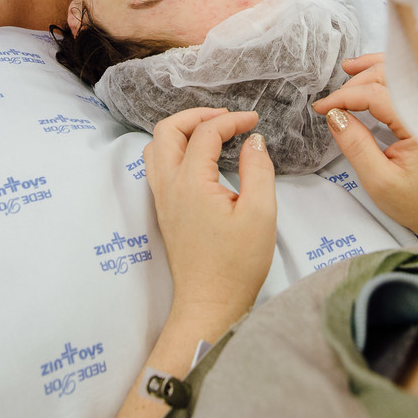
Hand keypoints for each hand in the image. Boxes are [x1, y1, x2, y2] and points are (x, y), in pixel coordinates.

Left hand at [144, 108, 276, 324]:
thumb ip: (259, 169)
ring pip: (157, 147)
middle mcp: (168, 186)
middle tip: (227, 118)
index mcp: (191, 183)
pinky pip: (158, 166)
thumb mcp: (261, 213)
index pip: (206, 133)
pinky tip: (200, 157)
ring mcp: (162, 199)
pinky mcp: (164, 210)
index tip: (255, 121)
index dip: (232, 120)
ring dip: (182, 131)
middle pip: (167, 130)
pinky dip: (176, 149)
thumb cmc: (237, 264)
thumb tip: (254, 140)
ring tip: (211, 131)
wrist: (210, 302)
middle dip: (197, 115)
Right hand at [313, 54, 417, 240]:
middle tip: (330, 100)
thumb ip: (356, 146)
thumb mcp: (379, 180)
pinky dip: (384, 76)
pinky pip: (405, 84)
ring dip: (371, 69)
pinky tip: (368, 75)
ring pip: (399, 74)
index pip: (377, 95)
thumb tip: (335, 116)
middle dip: (356, 82)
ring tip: (347, 69)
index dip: (345, 97)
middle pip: (388, 76)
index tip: (321, 107)